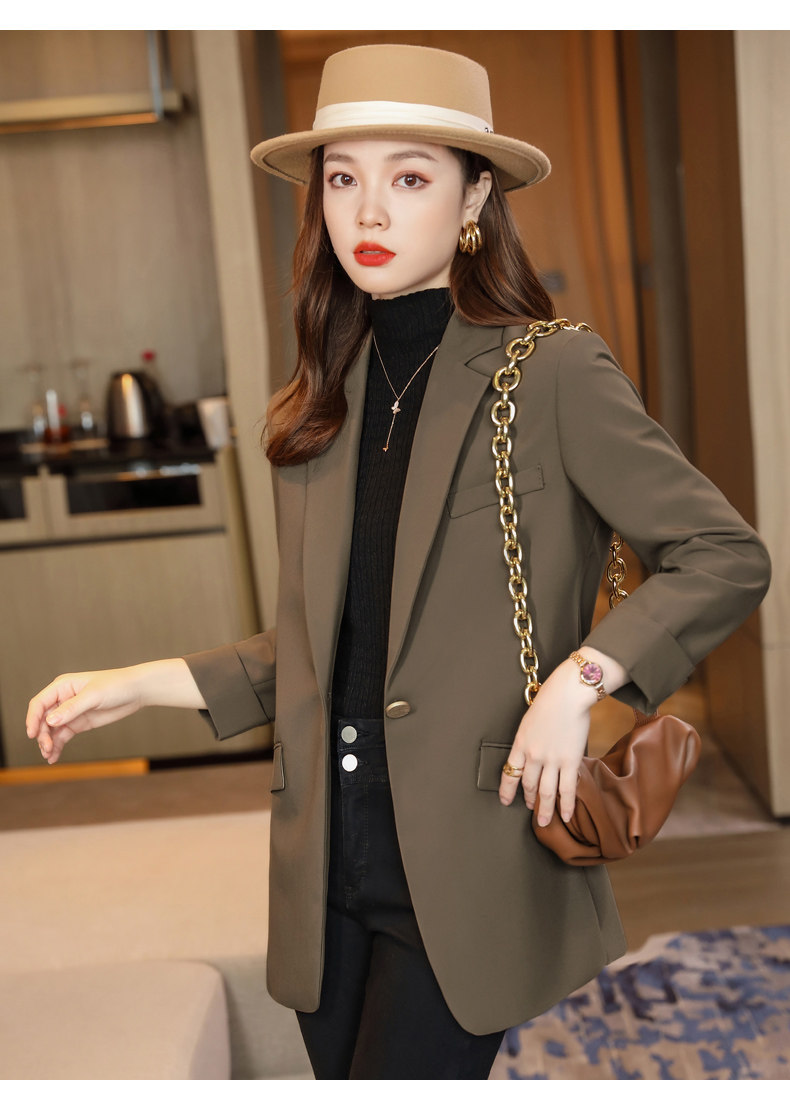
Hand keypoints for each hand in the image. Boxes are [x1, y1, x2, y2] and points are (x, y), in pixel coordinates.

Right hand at [26, 667, 146, 764]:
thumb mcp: (94, 695)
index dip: (32, 719)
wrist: (136, 691)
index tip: (32, 735)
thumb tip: (51, 720)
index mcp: (62, 686)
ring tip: (49, 755)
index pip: (39, 703)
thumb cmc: (116, 685)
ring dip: (48, 743)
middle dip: (42, 735)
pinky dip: (57, 746)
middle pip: (43, 719)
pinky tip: (54, 757)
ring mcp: (70, 712)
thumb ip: (72, 708)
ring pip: (51, 730)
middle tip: (47, 749)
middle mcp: (63, 699)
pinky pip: (62, 736)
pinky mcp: (79, 723)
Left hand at [498, 664, 591, 824]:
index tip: (505, 801)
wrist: (568, 694)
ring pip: (546, 792)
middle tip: (531, 811)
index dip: (506, 789)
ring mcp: (551, 760)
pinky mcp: (569, 761)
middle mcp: (533, 755)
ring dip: (544, 810)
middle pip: (528, 785)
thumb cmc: (551, 701)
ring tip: (544, 822)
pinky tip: (566, 816)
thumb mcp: (530, 720)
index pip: (509, 772)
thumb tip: (533, 749)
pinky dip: (566, 805)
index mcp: (520, 743)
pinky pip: (566, 789)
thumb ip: (530, 738)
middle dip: (529, 800)